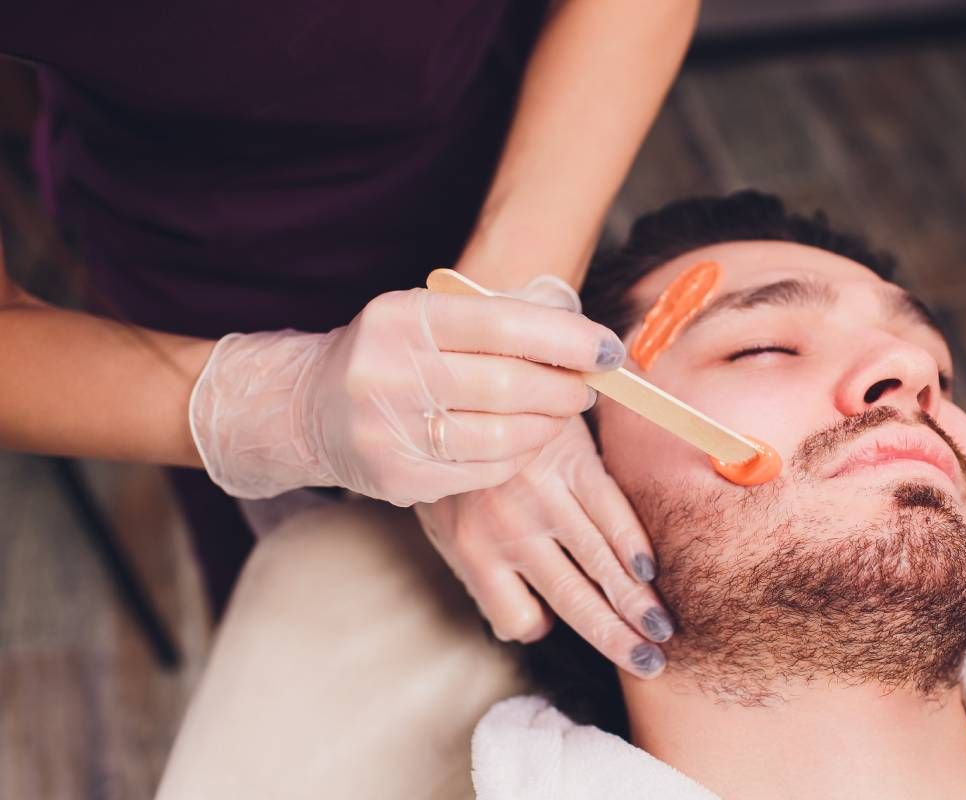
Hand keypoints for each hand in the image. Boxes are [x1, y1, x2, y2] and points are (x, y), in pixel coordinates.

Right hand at [188, 283, 625, 504]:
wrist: (311, 407)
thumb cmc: (393, 354)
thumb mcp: (426, 317)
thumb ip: (495, 319)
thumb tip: (585, 337)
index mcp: (402, 317)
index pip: (504, 323)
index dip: (567, 338)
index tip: (608, 349)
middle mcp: (388, 371)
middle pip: (509, 384)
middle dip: (564, 387)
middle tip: (588, 388)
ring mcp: (388, 430)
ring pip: (502, 436)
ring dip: (547, 426)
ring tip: (559, 414)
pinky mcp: (396, 477)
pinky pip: (483, 471)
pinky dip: (518, 457)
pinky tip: (524, 442)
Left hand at [415, 416, 671, 677]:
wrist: (460, 385)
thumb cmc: (452, 462)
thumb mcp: (440, 521)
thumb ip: (480, 573)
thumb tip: (530, 625)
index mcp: (473, 552)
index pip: (516, 617)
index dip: (535, 627)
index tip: (550, 625)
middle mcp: (512, 531)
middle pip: (573, 598)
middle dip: (615, 635)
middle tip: (649, 662)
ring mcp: (546, 497)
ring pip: (600, 561)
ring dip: (635, 601)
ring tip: (662, 630)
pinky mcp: (574, 462)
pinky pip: (612, 510)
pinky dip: (633, 541)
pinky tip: (650, 569)